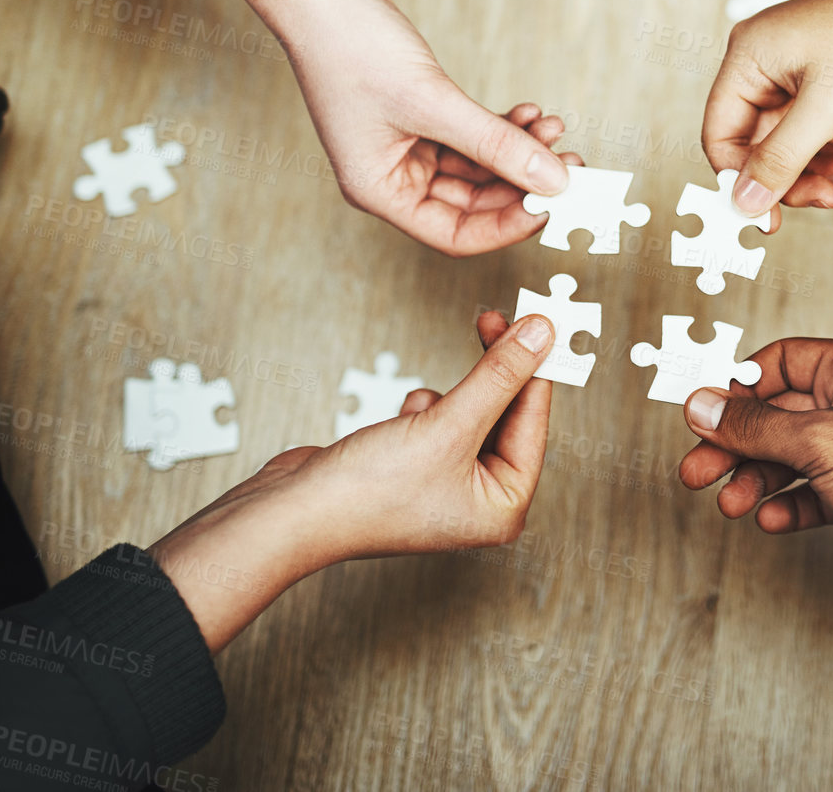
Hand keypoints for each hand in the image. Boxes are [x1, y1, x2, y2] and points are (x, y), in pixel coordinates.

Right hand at [149, 310, 554, 650]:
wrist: (292, 512)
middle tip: (496, 319)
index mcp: (504, 506)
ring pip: (472, 411)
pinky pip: (441, 419)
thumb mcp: (447, 425)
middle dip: (494, 373)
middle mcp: (481, 500)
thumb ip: (498, 376)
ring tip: (424, 408)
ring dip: (452, 396)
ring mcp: (447, 483)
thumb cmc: (367, 494)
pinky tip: (401, 421)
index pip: (534, 420)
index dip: (536, 366)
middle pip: (506, 413)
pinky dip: (424, 410)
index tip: (539, 320)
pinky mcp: (417, 465)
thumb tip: (540, 335)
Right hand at [275, 0, 577, 255]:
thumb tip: (554, 180)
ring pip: (477, 168)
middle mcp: (391, 176)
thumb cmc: (351, 45)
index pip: (455, 234)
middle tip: (571, 163)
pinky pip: (470, 137)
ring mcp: (405, 146)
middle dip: (523, 183)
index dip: (509, 225)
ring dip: (517, 150)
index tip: (555, 204)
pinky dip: (501, 127)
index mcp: (379, 191)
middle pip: (472, 203)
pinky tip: (529, 112)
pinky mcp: (418, 115)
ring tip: (552, 126)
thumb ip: (495, 144)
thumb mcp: (432, 101)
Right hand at [677, 338, 832, 597]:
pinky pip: (814, 490)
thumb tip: (703, 406)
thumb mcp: (819, 442)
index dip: (738, 388)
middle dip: (736, 445)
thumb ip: (755, 426)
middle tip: (697, 471)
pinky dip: (790, 503)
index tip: (705, 415)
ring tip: (731, 504)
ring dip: (757, 479)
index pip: (779, 363)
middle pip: (777, 415)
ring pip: (791, 456)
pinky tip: (771, 519)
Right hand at [704, 0, 832, 219]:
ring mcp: (792, 69)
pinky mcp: (821, 77)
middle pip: (751, 141)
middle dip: (784, 176)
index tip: (766, 217)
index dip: (738, 178)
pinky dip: (824, 151)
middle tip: (818, 201)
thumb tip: (745, 202)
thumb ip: (781, 158)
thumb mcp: (827, 107)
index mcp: (748, 56)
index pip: (719, 132)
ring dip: (809, 169)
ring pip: (782, 140)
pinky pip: (807, 128)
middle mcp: (763, 61)